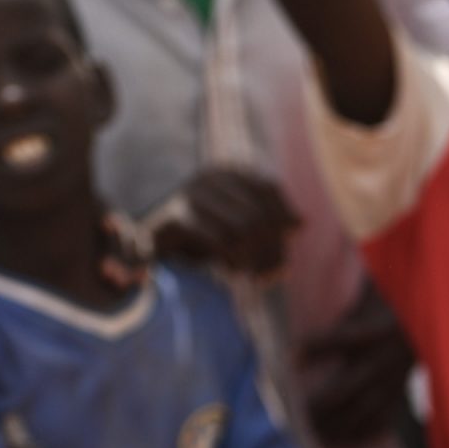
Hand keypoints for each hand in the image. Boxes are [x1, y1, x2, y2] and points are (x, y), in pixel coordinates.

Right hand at [144, 167, 300, 274]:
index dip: (283, 217)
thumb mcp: (240, 225)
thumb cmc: (203, 234)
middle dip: (274, 248)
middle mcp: (207, 177)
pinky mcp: (176, 221)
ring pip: (245, 230)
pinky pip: (222, 243)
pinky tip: (233, 271)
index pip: (268, 188)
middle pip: (259, 213)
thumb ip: (269, 222)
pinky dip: (235, 261)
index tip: (290, 239)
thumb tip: (300, 223)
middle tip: (274, 273)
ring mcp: (189, 196)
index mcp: (225, 170)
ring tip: (257, 276)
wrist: (148, 243)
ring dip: (257, 260)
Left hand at [300, 283, 414, 447]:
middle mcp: (389, 358)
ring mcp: (396, 379)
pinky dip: (364, 432)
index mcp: (382, 328)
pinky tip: (344, 444)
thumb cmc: (396, 300)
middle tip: (301, 410)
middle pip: (352, 385)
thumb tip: (324, 317)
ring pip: (365, 408)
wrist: (441, 318)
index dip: (317, 347)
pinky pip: (383, 417)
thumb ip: (349, 308)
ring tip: (315, 436)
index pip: (345, 338)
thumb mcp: (375, 294)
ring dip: (339, 424)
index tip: (292, 356)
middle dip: (325, 402)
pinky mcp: (400, 390)